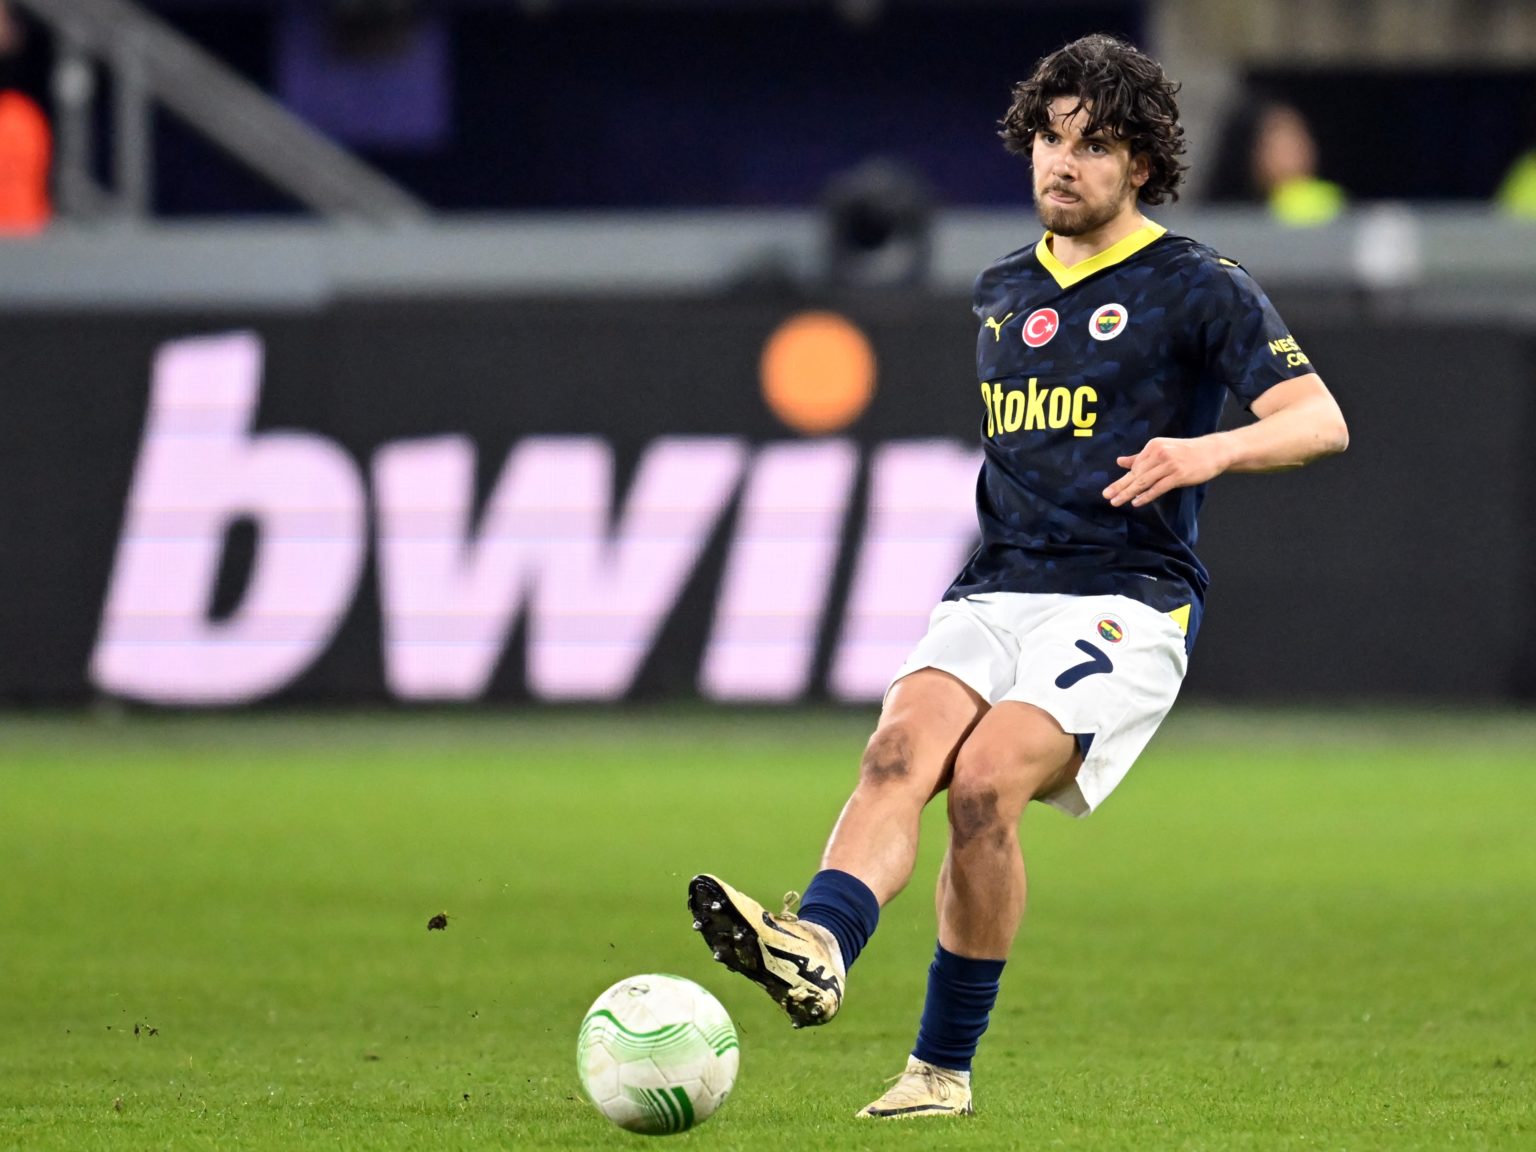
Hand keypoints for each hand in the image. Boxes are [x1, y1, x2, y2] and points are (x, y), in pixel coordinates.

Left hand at [1103, 436, 1227, 507]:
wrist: (1213, 451)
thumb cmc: (1186, 452)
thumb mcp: (1162, 450)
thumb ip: (1140, 457)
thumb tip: (1119, 461)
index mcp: (1153, 446)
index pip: (1134, 466)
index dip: (1122, 480)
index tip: (1110, 490)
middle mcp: (1159, 453)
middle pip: (1136, 474)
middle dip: (1120, 486)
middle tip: (1107, 496)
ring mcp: (1169, 464)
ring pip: (1144, 481)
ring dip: (1128, 493)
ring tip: (1116, 502)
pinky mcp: (1178, 475)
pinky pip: (1158, 488)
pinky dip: (1146, 495)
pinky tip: (1136, 502)